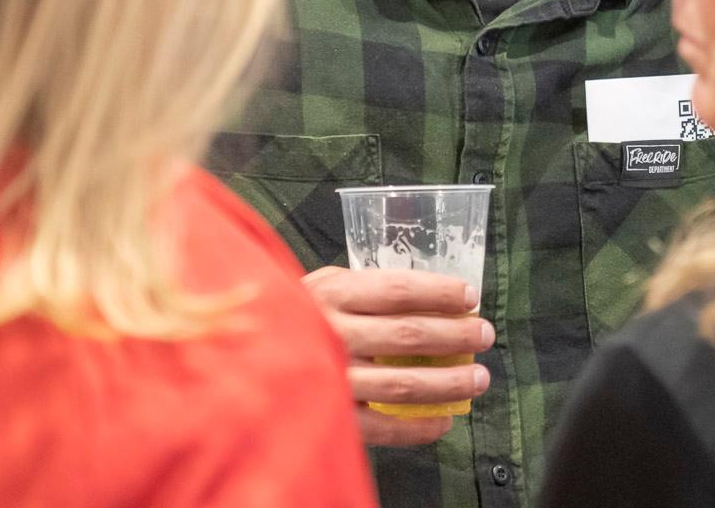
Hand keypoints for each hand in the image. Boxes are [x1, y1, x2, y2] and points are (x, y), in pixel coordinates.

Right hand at [304, 266, 493, 446]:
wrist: (230, 361)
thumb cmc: (285, 317)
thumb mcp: (316, 286)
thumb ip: (360, 288)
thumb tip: (423, 294)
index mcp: (330, 294)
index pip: (399, 290)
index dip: (441, 293)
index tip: (470, 297)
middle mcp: (331, 334)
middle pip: (408, 335)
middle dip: (455, 335)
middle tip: (484, 335)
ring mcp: (329, 379)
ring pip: (402, 384)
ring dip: (448, 382)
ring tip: (478, 379)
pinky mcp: (327, 416)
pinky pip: (382, 428)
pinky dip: (418, 427)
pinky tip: (443, 421)